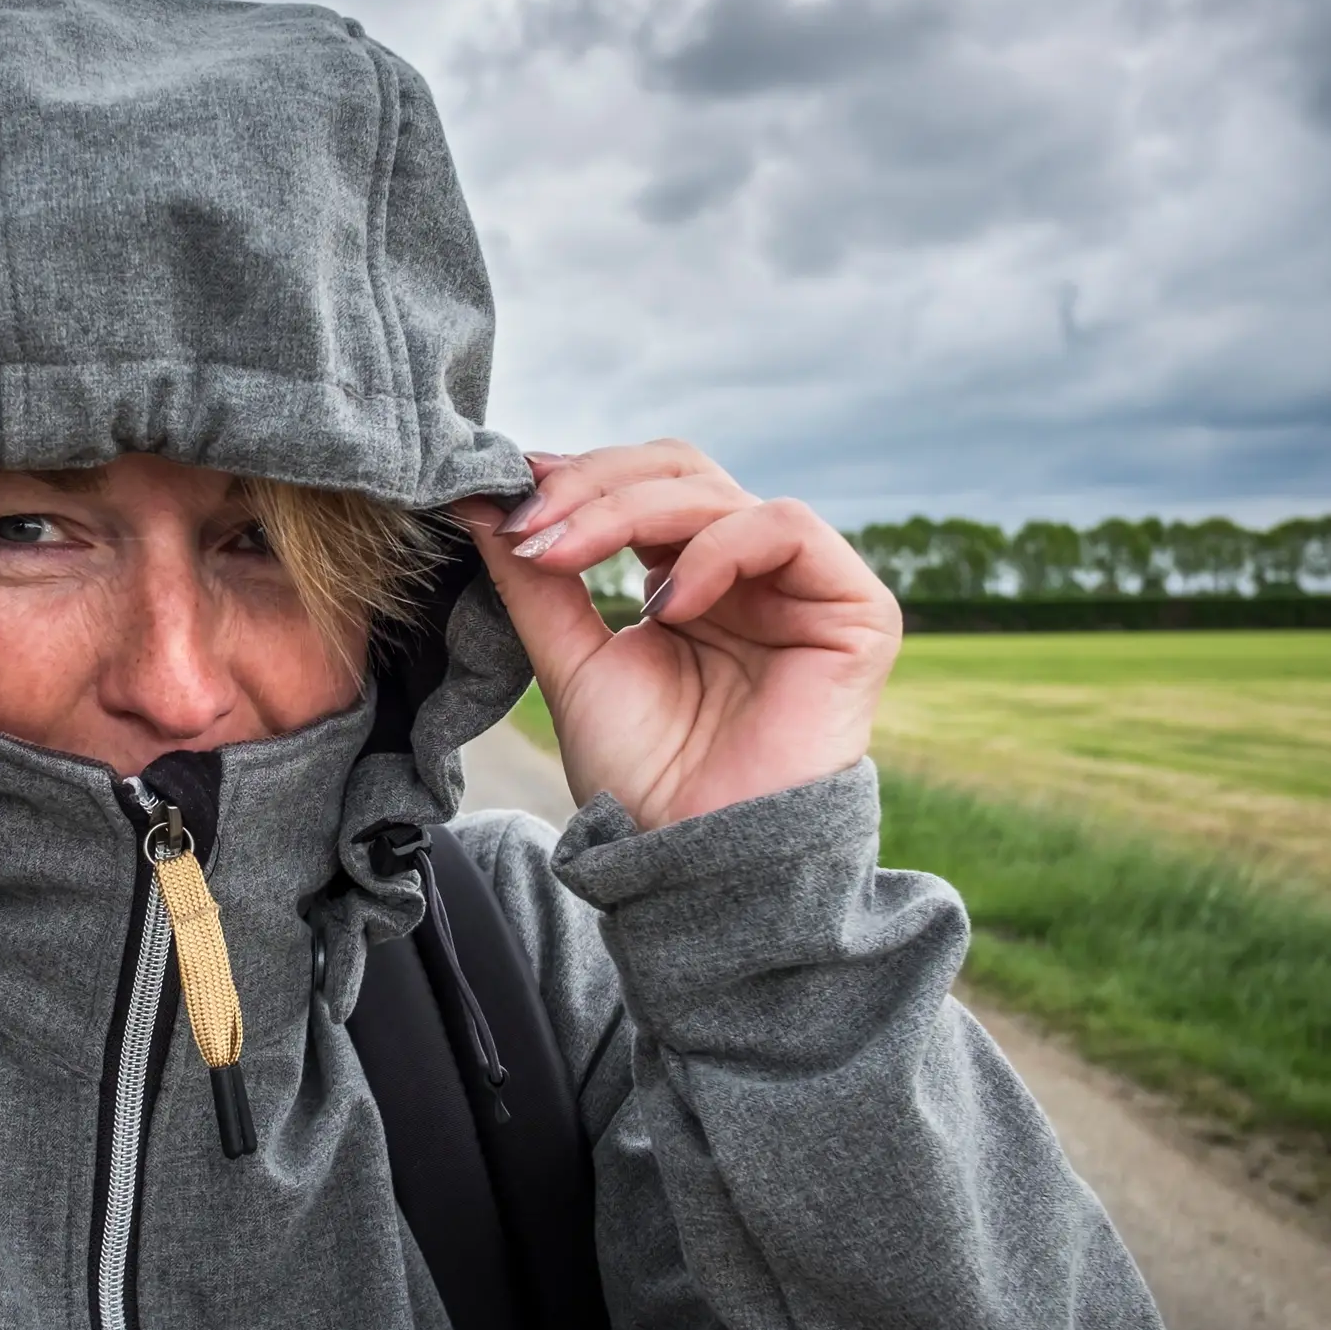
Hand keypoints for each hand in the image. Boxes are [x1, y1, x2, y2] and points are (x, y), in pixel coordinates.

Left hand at [457, 442, 900, 829]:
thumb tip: (475, 498)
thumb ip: (534, 580)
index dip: (576, 480)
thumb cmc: (642, 777)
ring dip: (628, 511)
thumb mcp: (571, 663)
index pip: (639, 485)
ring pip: (717, 491)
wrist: (698, 858)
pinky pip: (785, 528)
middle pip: (675, 471)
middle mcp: (746, 570)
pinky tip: (665, 605)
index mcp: (688, 578)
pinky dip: (715, 549)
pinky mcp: (854, 609)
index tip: (505, 491)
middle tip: (530, 524)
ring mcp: (802, 585)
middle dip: (592, 487)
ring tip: (565, 557)